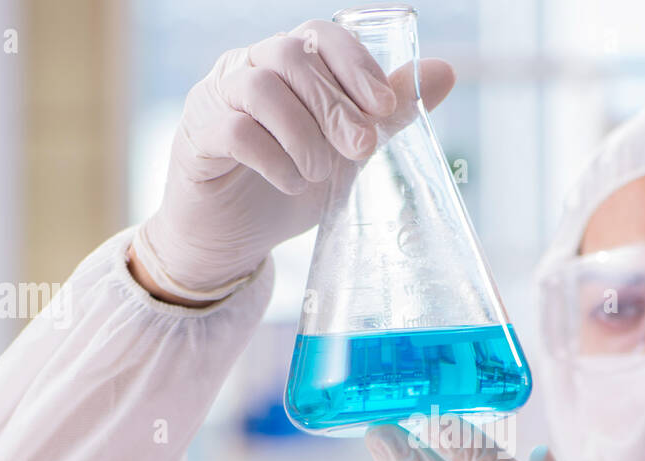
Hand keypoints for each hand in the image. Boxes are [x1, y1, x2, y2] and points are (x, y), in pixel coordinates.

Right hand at [131, 20, 455, 302]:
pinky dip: (272, 158)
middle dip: (336, 104)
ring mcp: (218, 99)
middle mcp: (248, 69)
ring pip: (261, 88)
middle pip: (292, 56)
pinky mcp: (199, 137)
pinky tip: (292, 183)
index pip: (321, 36)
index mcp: (288, 65)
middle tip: (362, 148)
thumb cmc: (289, 185)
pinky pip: (236, 131)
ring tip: (320, 173)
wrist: (233, 239)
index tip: (384, 106)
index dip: (355, 64)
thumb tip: (445, 73)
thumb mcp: (348, 153)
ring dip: (303, 133)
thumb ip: (388, 115)